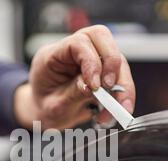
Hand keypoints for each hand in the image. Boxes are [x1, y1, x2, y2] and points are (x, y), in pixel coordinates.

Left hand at [14, 25, 135, 129]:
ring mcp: (91, 59)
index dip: (91, 62)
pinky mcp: (103, 71)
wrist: (46, 115)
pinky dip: (123, 94)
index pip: (78, 42)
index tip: (96, 86)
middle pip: (102, 39)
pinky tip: (115, 111)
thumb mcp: (54, 106)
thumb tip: (94, 89)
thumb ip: (72, 94)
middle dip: (113, 64)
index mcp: (53, 55)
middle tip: (111, 89)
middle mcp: (74, 52)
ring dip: (122, 87)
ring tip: (117, 111)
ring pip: (117, 59)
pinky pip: (120, 76)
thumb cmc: (45, 108)